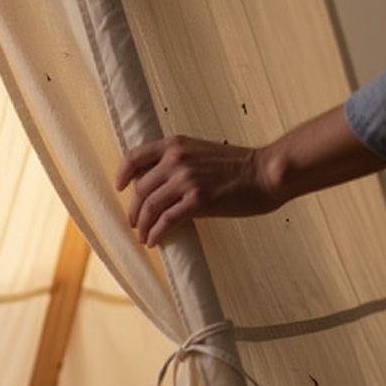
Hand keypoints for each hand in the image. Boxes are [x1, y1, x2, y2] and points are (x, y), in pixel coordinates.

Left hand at [115, 136, 277, 246]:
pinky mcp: (198, 200)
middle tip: (134, 223)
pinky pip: (167, 220)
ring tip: (143, 235)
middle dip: (134, 210)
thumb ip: (178, 161)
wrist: (265, 174)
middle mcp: (176, 160)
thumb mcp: (201, 151)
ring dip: (143, 225)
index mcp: (175, 145)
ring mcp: (186, 180)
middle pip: (141, 189)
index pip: (135, 156)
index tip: (120, 188)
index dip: (123, 174)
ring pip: (151, 206)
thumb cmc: (238, 166)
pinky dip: (156, 233)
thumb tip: (156, 183)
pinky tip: (154, 241)